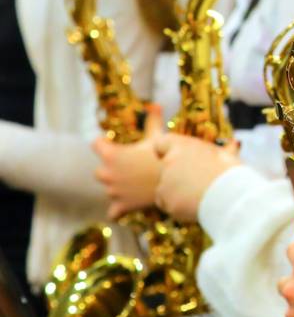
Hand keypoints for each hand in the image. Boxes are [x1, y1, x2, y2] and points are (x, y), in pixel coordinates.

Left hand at [94, 104, 164, 218]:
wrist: (174, 181)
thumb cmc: (163, 156)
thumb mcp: (158, 137)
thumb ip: (152, 120)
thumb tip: (155, 104)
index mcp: (111, 154)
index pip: (96, 144)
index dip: (104, 143)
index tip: (114, 144)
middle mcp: (106, 173)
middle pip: (99, 171)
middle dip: (111, 169)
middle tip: (131, 168)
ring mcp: (112, 191)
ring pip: (109, 189)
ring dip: (119, 187)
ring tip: (137, 183)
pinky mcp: (121, 206)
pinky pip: (113, 212)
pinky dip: (118, 210)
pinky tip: (128, 204)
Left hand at [152, 133, 239, 221]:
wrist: (230, 195)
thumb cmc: (232, 173)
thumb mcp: (226, 154)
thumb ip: (216, 152)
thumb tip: (234, 144)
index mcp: (183, 146)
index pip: (161, 143)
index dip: (165, 151)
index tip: (171, 157)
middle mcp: (169, 162)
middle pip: (165, 170)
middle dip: (176, 177)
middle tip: (196, 184)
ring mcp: (165, 183)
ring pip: (165, 190)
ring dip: (177, 193)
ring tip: (200, 196)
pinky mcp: (166, 202)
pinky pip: (168, 206)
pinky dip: (178, 208)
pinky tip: (195, 206)